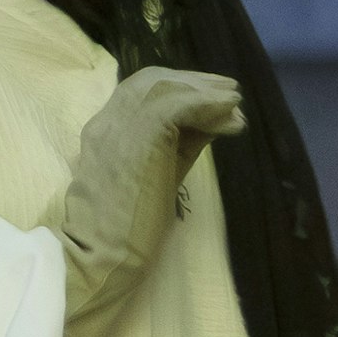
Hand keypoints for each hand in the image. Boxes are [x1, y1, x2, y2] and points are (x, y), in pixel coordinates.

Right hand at [59, 65, 248, 331]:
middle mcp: (107, 121)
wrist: (102, 255)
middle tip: (229, 92)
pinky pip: (177, 105)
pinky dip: (207, 105)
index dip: (178, 88)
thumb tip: (213, 120)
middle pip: (152, 81)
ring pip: (165, 87)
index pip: (140, 93)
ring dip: (205, 91)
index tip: (209, 97)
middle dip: (194, 82)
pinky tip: (229, 114)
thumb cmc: (124, 231)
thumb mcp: (155, 177)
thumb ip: (178, 146)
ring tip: (235, 102)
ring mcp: (119, 125)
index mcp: (104, 132)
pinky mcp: (139, 135)